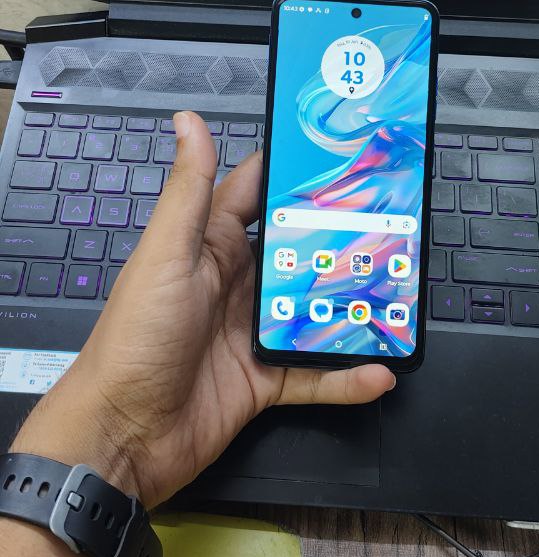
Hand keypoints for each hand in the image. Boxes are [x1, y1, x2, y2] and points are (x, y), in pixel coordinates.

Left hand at [13, 112, 395, 506]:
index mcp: (211, 246)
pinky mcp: (263, 381)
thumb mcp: (165, 256)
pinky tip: (380, 371)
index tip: (344, 155)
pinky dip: (347, 375)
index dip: (297, 174)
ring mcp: (251, 334)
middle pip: (301, 254)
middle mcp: (236, 284)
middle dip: (344, 241)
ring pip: (316, 312)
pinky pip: (315, 374)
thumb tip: (188, 121)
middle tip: (396, 227)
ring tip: (398, 298)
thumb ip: (189, 190)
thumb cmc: (132, 340)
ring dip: (354, 308)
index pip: (260, 195)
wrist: (122, 435)